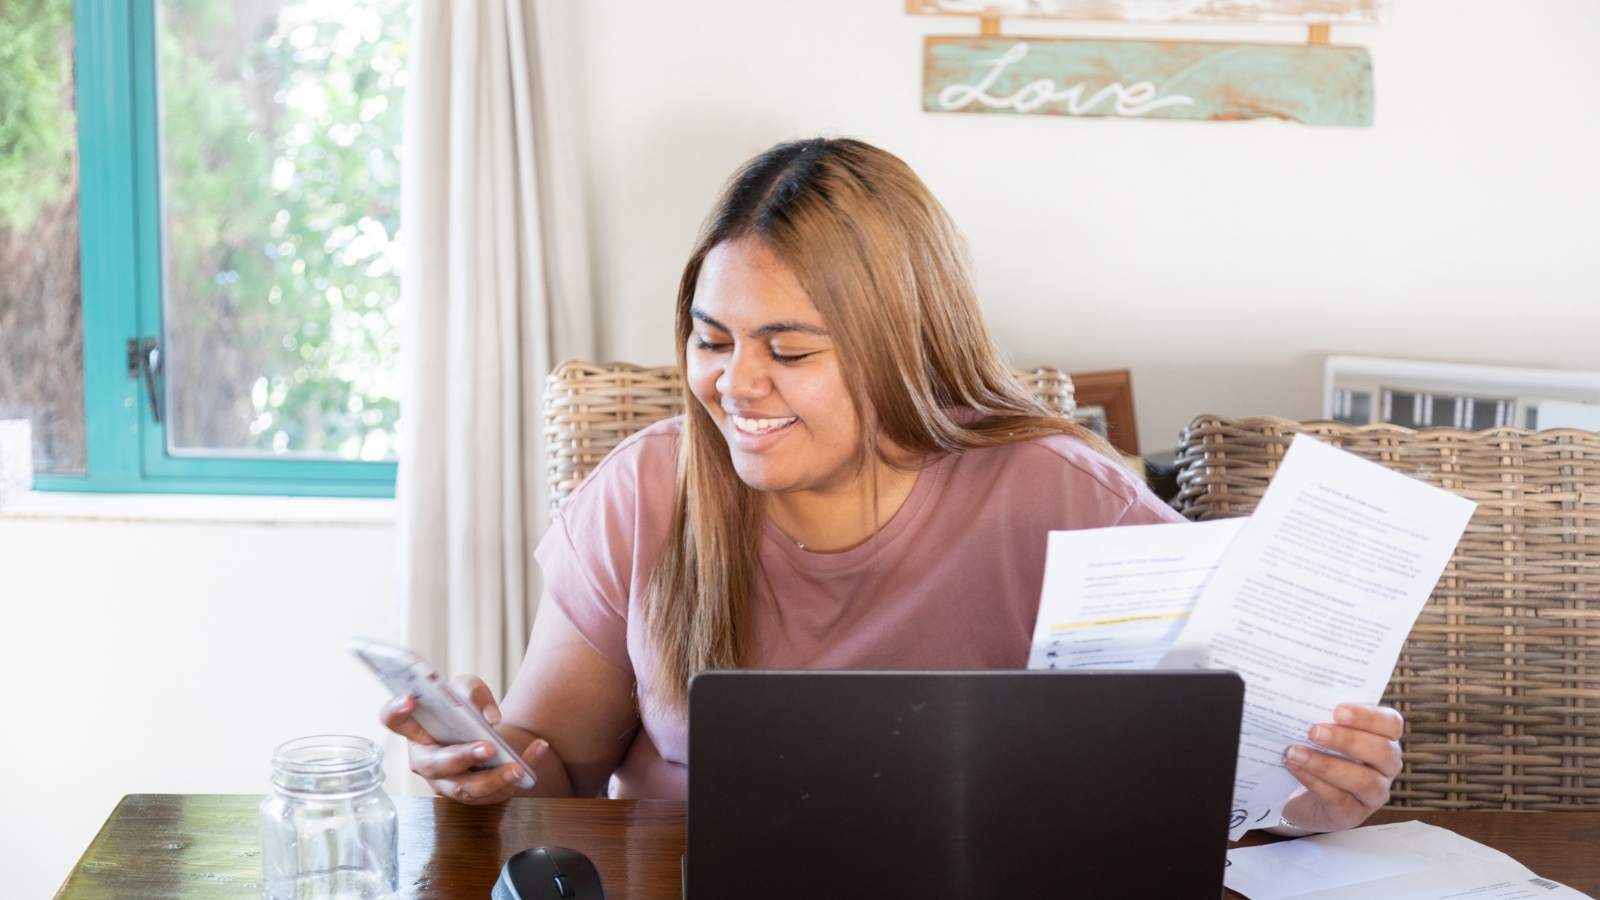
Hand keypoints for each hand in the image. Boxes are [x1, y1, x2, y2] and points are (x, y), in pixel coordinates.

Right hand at [379, 673, 549, 804]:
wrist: (485, 731)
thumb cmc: (465, 710)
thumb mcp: (467, 690)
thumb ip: (473, 692)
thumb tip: (489, 716)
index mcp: (416, 730)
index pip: (393, 720)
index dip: (396, 711)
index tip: (410, 699)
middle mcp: (427, 760)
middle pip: (436, 764)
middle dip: (461, 757)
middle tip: (487, 747)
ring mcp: (447, 782)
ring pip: (466, 789)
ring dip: (493, 780)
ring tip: (517, 767)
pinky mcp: (473, 795)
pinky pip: (495, 792)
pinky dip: (521, 771)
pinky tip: (538, 751)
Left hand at [1279, 703, 1403, 832]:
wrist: (1297, 794)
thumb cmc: (1315, 752)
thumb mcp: (1321, 732)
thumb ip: (1321, 715)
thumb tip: (1299, 698)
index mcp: (1383, 739)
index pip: (1391, 723)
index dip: (1368, 716)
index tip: (1338, 710)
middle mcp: (1386, 767)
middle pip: (1383, 752)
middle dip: (1348, 740)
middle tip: (1314, 731)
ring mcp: (1373, 794)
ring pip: (1364, 781)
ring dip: (1327, 765)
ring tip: (1295, 752)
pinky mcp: (1353, 815)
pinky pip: (1340, 800)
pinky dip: (1314, 782)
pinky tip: (1294, 768)